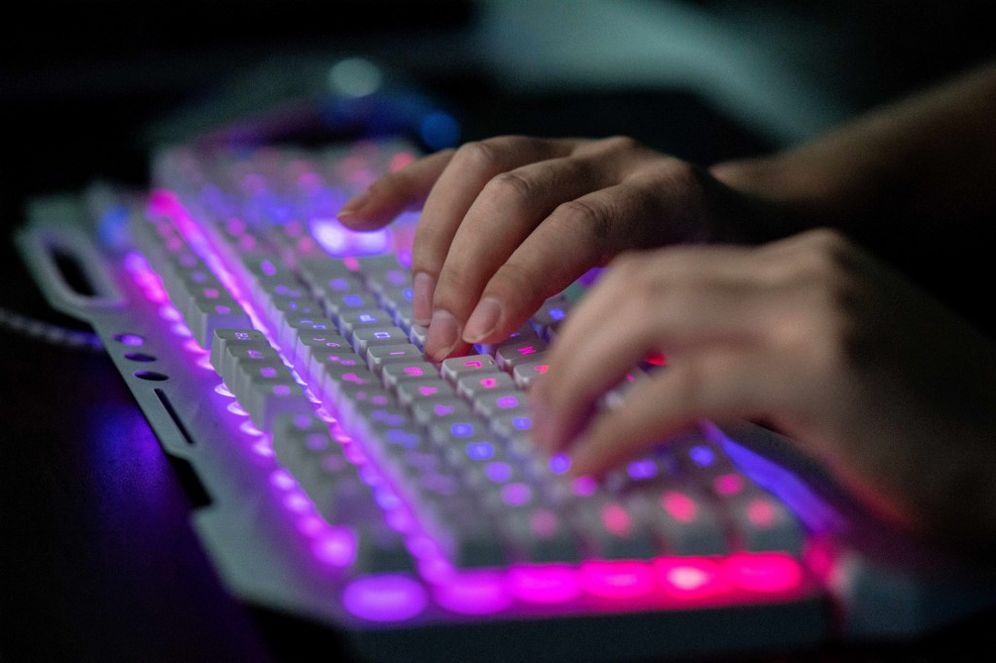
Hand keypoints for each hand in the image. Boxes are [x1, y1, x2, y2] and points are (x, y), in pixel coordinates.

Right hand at [338, 135, 772, 359]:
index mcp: (664, 195)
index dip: (523, 278)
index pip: (577, 225)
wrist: (734, 218)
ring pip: (481, 169)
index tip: (484, 338)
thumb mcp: (711, 311)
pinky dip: (403, 190)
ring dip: (438, 242)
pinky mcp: (530, 153)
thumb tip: (611, 419)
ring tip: (425, 309)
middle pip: (517, 193)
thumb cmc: (717, 283)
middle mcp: (612, 160)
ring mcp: (567, 149)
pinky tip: (355, 220)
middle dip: (469, 269)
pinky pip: (456, 162)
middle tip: (444, 338)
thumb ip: (663, 343)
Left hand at [532, 228, 995, 551]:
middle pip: (636, 280)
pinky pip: (684, 387)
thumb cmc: (924, 441)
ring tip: (552, 437)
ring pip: (646, 316)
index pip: (656, 269)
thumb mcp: (817, 383)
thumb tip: (639, 396)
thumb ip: (737, 370)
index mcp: (796, 265)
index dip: (586, 320)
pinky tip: (592, 461)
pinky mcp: (825, 366)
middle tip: (537, 412)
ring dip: (577, 380)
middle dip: (566, 348)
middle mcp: (802, 267)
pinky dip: (620, 426)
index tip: (552, 374)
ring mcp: (815, 307)